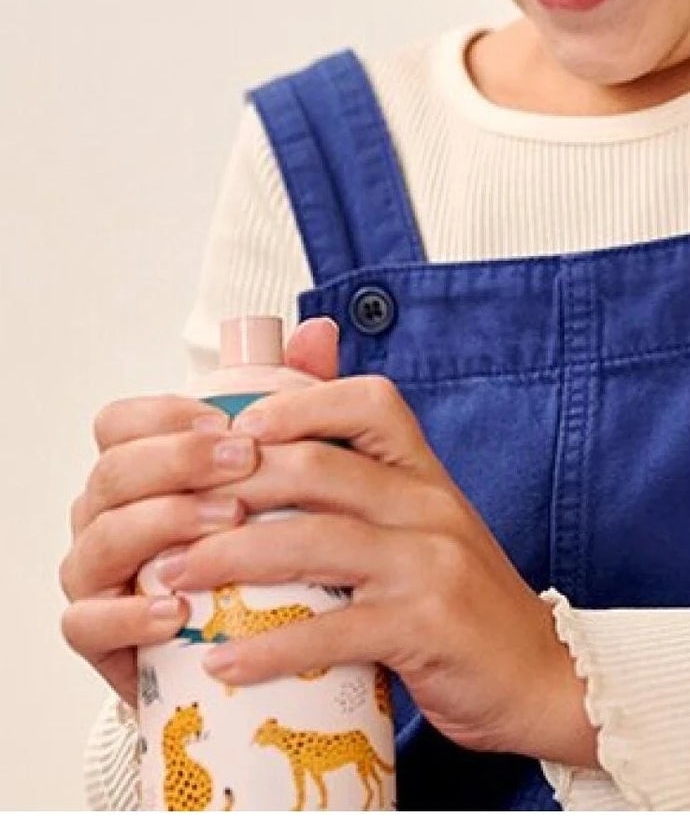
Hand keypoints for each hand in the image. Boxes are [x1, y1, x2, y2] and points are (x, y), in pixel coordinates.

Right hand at [57, 322, 331, 704]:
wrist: (254, 642)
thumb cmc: (263, 542)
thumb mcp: (287, 465)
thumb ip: (296, 396)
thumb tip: (318, 331)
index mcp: (142, 468)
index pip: (120, 423)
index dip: (165, 416)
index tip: (225, 419)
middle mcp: (107, 515)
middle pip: (112, 473)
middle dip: (178, 461)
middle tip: (244, 462)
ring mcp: (96, 575)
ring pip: (100, 538)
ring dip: (165, 524)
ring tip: (229, 522)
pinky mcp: (99, 640)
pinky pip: (88, 622)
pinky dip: (132, 615)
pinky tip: (179, 610)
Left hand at [147, 321, 598, 765]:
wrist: (541, 673)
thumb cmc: (464, 605)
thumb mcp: (424, 532)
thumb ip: (367, 497)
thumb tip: (287, 467)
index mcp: (427, 476)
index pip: (371, 404)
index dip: (301, 402)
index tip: (235, 426)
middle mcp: (430, 506)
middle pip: (322, 467)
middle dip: (233, 483)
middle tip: (169, 508)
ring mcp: (431, 562)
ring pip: (317, 540)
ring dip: (231, 557)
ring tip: (173, 576)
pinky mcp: (427, 625)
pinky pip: (335, 629)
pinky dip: (272, 647)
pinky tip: (226, 663)